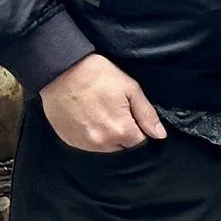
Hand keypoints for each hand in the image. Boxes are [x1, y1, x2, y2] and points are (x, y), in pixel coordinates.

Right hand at [40, 52, 163, 151]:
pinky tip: (90, 119)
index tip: (136, 118)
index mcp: (120, 130)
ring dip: (109, 137)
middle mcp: (101, 143)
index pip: (140, 143)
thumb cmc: (98, 76)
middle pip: (122, 148)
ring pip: (105, 148)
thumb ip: (147, 115)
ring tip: (103, 114)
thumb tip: (160, 135)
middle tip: (118, 113)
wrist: (61, 71)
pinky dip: (92, 136)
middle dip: (126, 135)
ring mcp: (83, 143)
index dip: (142, 131)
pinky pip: (87, 145)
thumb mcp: (131, 89)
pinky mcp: (69, 140)